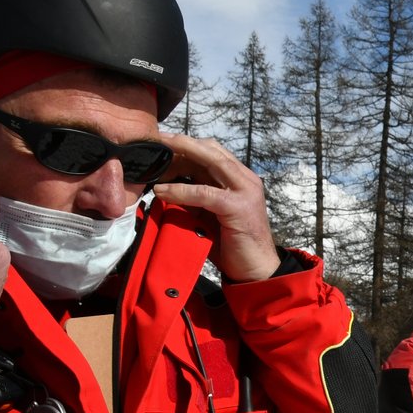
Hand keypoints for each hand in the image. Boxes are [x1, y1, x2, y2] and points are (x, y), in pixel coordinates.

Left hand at [151, 134, 280, 282]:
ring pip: (210, 161)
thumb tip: (164, 186)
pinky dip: (180, 190)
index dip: (186, 145)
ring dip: (181, 155)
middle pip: (211, 149)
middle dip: (181, 142)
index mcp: (240, 179)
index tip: (162, 145)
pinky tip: (161, 191)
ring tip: (156, 156)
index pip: (212, 151)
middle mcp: (245, 179)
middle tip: (156, 141)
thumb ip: (195, 198)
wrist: (256, 272)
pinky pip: (204, 192)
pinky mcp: (238, 207)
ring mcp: (245, 191)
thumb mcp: (209, 215)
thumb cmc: (232, 246)